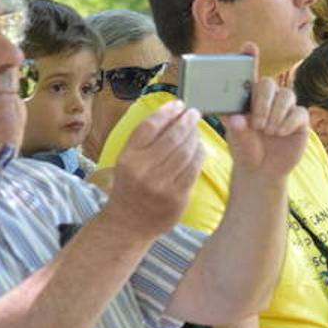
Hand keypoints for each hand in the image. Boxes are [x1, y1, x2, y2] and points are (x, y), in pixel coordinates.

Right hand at [103, 100, 204, 237]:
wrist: (128, 224)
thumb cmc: (130, 188)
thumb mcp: (127, 162)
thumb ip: (144, 141)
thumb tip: (171, 114)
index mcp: (127, 158)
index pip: (149, 127)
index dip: (166, 112)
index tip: (178, 104)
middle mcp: (142, 171)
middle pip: (171, 138)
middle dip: (186, 121)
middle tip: (194, 113)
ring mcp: (160, 185)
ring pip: (185, 152)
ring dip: (194, 137)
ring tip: (197, 130)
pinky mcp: (177, 197)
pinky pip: (193, 170)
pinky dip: (199, 155)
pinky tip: (200, 148)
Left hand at [221, 48, 309, 178]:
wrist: (262, 171)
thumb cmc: (245, 150)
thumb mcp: (236, 139)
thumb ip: (235, 128)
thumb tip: (238, 119)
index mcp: (249, 97)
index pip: (249, 72)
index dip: (249, 56)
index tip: (249, 46)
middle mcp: (268, 98)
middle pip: (269, 84)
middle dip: (263, 102)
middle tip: (258, 123)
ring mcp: (286, 108)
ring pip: (287, 96)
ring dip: (276, 113)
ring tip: (268, 131)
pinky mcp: (300, 120)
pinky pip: (299, 112)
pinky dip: (289, 122)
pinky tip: (281, 133)